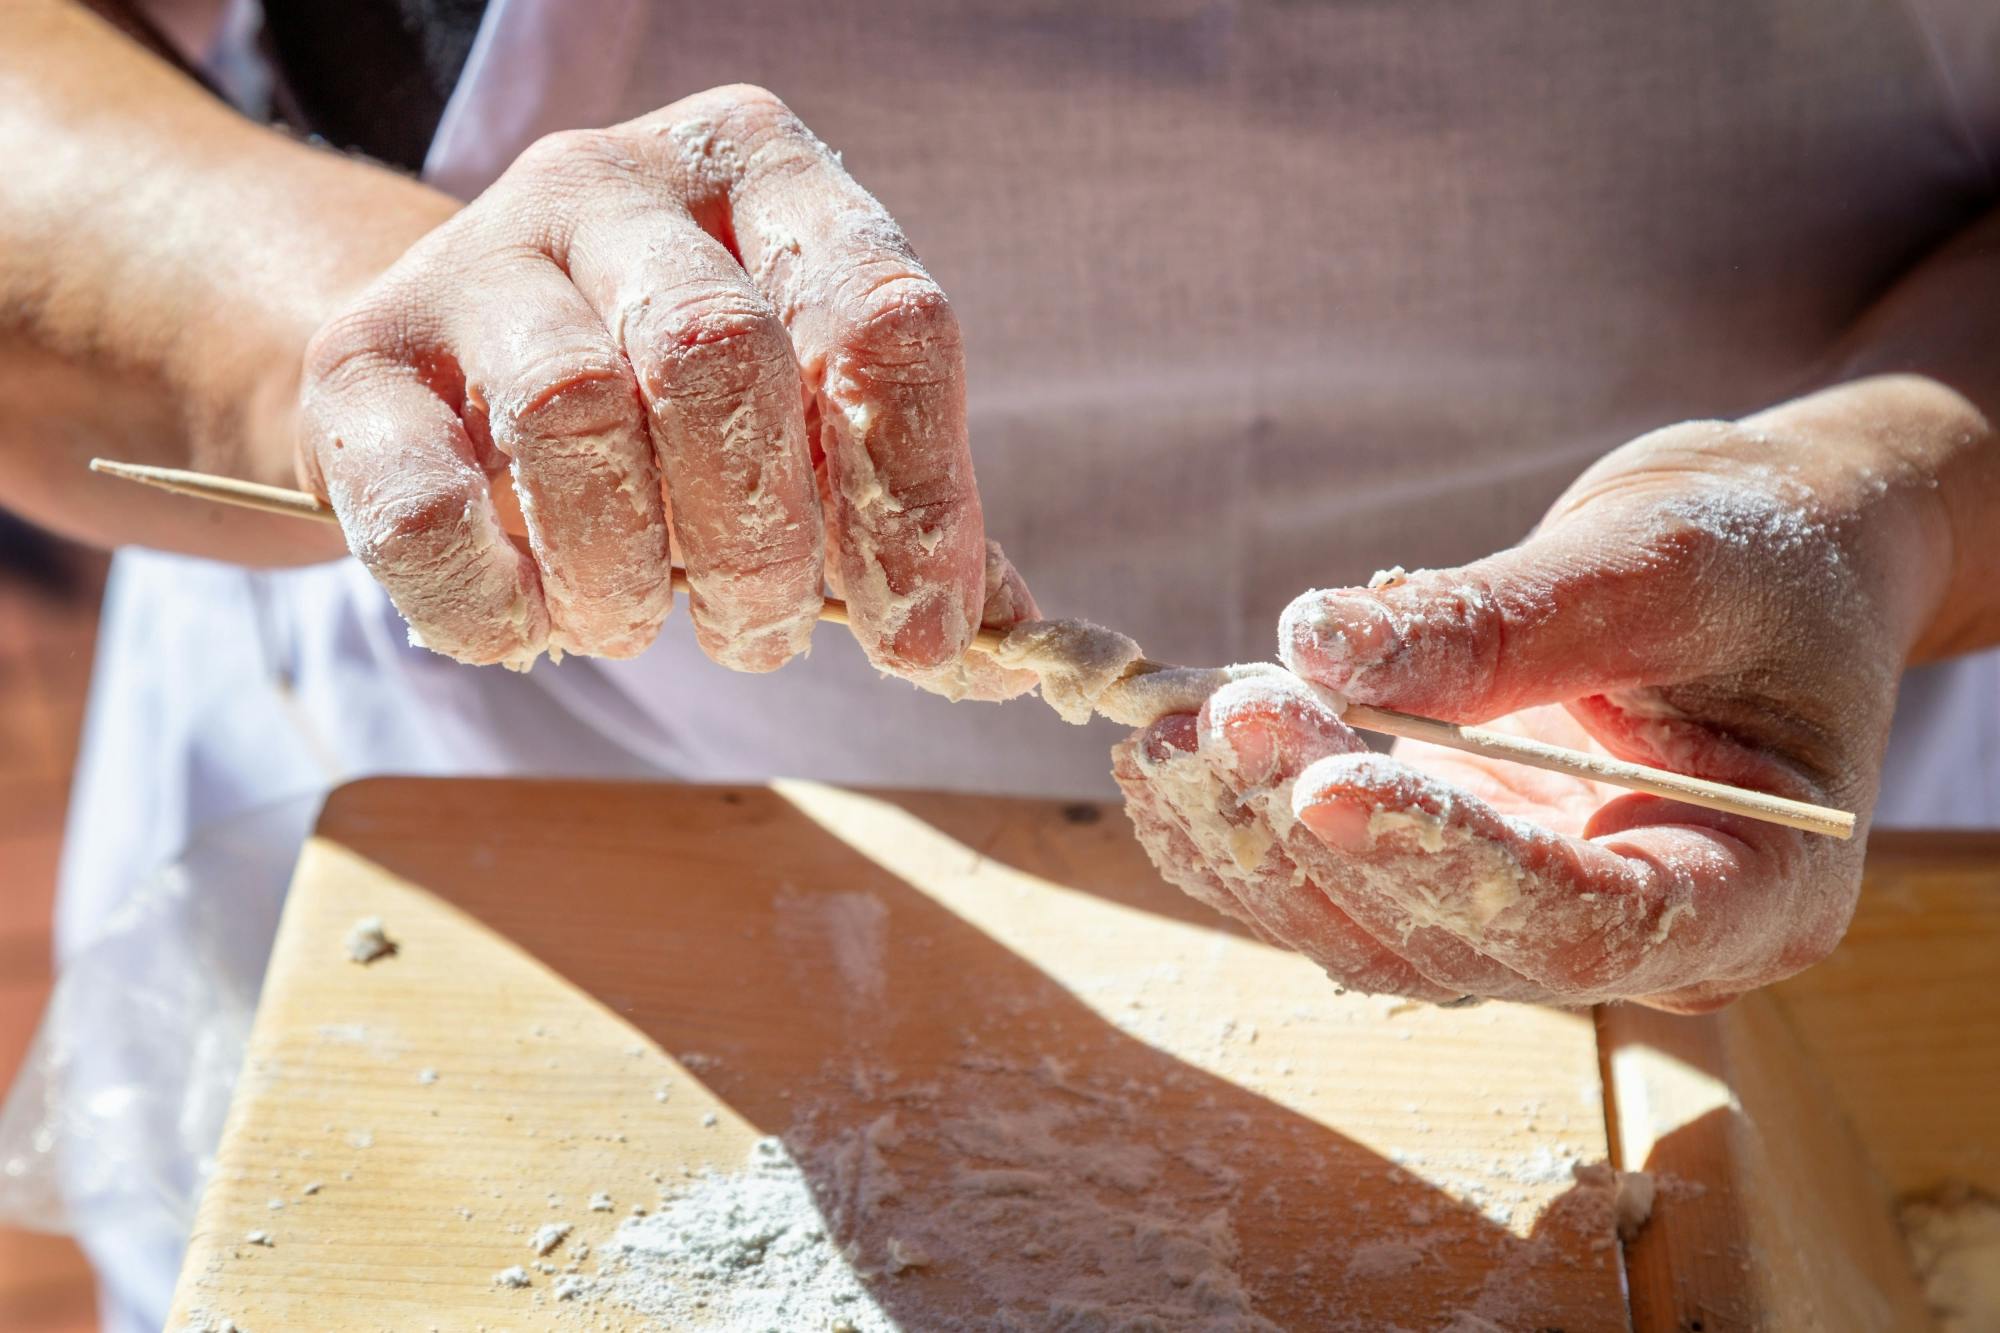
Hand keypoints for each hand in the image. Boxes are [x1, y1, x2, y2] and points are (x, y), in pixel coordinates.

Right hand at [298, 85, 1025, 676]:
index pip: (884, 315)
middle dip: (761, 543)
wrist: (438, 376)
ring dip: (627, 576)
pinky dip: (492, 601)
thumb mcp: (797, 425)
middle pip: (723, 357)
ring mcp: (472, 253)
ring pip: (572, 414)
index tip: (922, 631)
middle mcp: (615, 183)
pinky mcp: (355, 360)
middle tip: (761, 630)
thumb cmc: (660, 414)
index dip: (918, 494)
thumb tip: (1007, 631)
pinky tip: (529, 620)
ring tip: (639, 621)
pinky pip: (425, 503)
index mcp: (765, 172)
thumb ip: (895, 505)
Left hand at [1117, 378, 1966, 1011]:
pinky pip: (1337, 889)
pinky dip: (1242, 834)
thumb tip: (1317, 641)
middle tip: (1225, 717)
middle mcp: (1641, 941)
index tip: (1324, 782)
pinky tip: (1164, 767)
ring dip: (1255, 841)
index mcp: (1750, 891)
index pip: (1585, 925)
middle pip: (1456, 941)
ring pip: (1374, 931)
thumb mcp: (1656, 560)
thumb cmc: (1755, 553)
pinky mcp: (1458, 881)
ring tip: (1168, 738)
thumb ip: (1503, 620)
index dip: (1444, 865)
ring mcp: (1539, 921)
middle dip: (1318, 836)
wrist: (1762, 563)